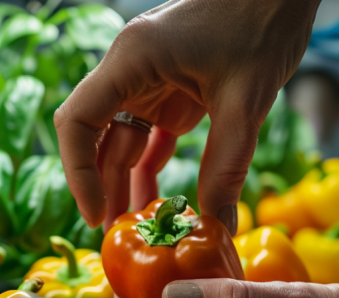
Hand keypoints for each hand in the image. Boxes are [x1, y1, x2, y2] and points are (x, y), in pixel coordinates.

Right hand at [54, 0, 321, 231]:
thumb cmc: (262, 22)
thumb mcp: (246, 100)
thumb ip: (227, 165)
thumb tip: (218, 226)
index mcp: (131, 59)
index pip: (77, 121)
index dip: (78, 173)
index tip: (97, 214)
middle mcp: (129, 71)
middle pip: (94, 137)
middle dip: (101, 186)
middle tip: (116, 235)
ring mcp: (146, 81)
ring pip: (119, 142)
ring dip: (125, 182)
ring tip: (135, 229)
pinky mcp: (168, 91)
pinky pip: (146, 136)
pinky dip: (149, 168)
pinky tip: (155, 202)